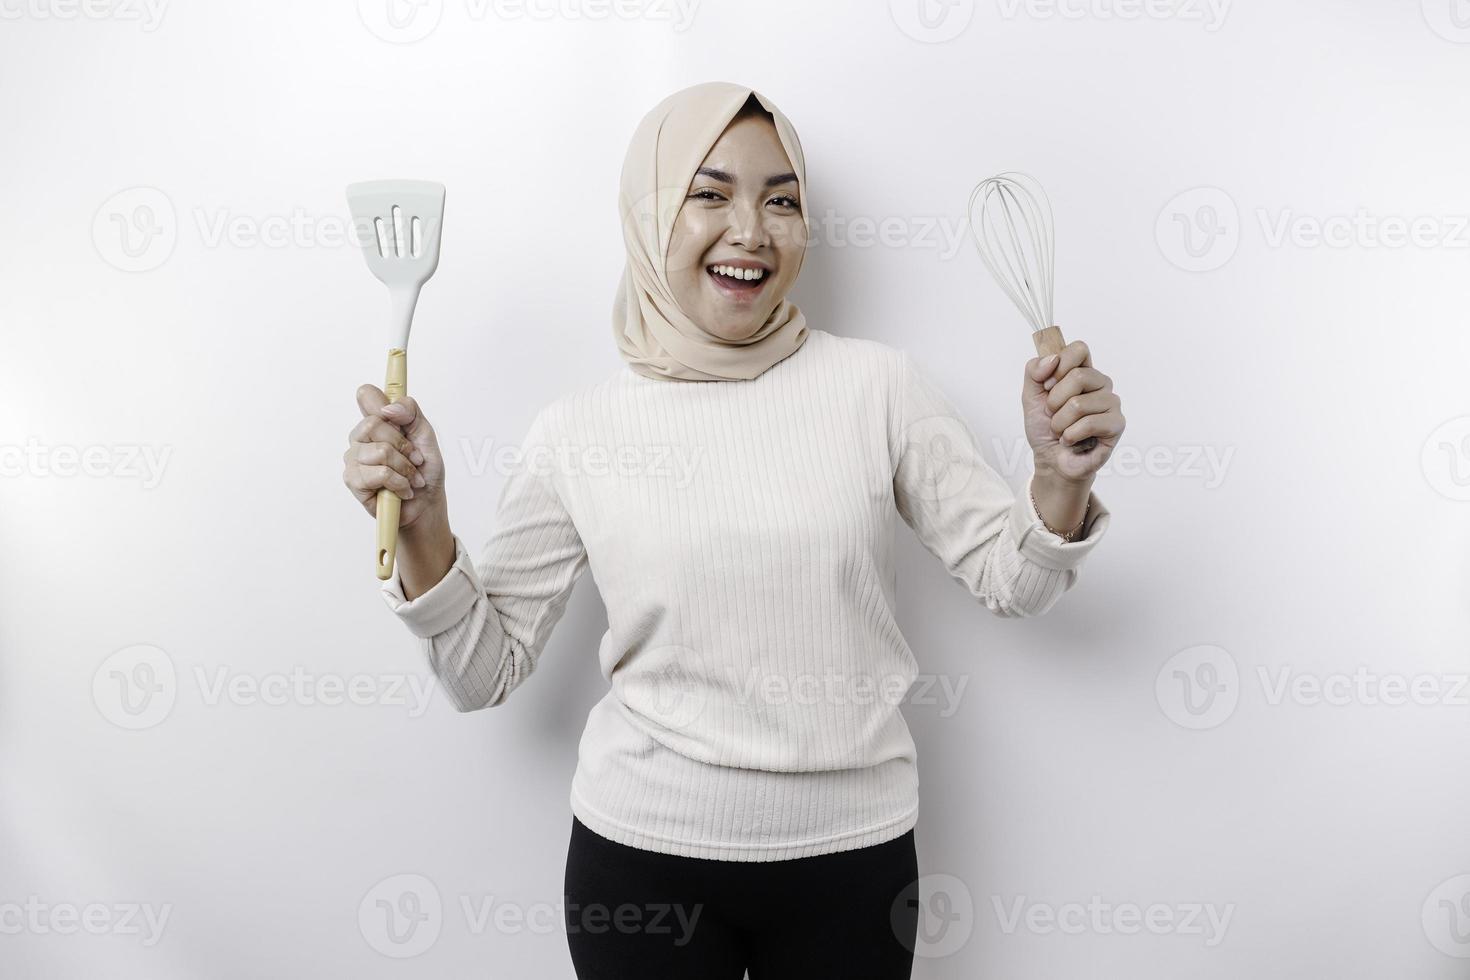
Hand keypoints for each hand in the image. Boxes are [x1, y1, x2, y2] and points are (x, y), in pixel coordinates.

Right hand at [342, 385, 446, 528]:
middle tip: (415, 459)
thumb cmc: (424, 470)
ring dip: (405, 468)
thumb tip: (389, 408)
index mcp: (377, 421)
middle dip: (403, 445)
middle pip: (372, 424)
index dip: (379, 399)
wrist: (426, 503)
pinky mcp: (353, 480)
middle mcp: (361, 437)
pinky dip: (400, 483)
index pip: (366, 395)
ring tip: (411, 478)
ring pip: (380, 451)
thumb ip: (411, 413)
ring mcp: (354, 458)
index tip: (397, 412)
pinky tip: (402, 490)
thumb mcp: (426, 436)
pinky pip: (381, 474)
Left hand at [1022, 339, 1124, 482]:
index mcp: (1083, 371)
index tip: (1047, 385)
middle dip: (1054, 401)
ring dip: (1060, 422)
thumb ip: (1034, 371)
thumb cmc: (1044, 427)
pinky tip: (1071, 441)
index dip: (1059, 366)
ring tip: (1062, 430)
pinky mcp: (1117, 424)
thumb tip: (1053, 358)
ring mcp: (1111, 403)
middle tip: (1052, 414)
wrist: (1050, 459)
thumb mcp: (1030, 396)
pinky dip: (1070, 435)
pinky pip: (1089, 423)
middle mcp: (1101, 384)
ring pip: (1079, 403)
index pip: (1079, 349)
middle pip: (1078, 376)